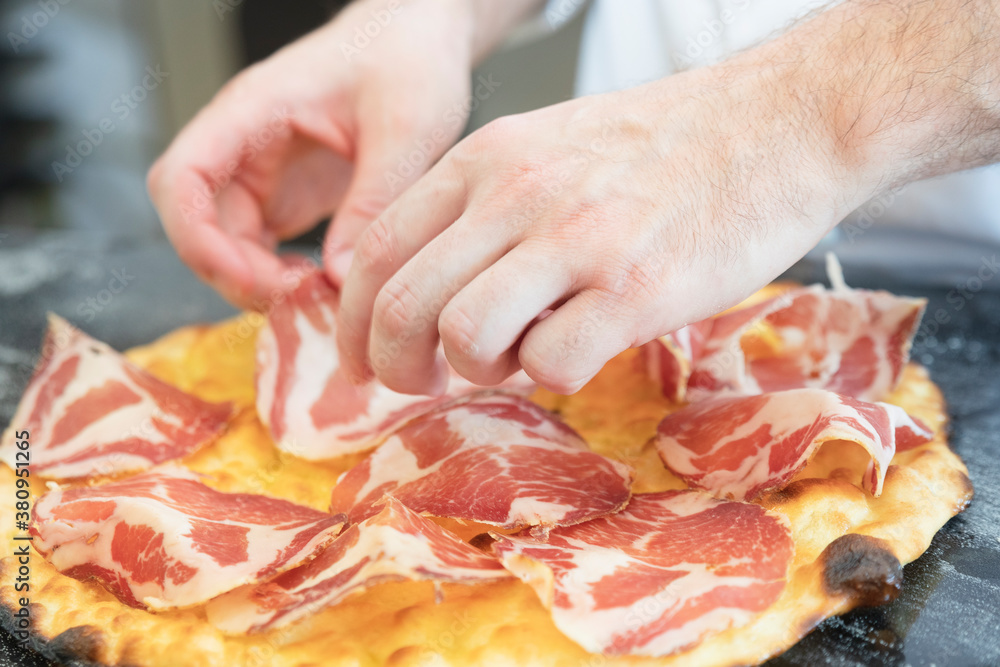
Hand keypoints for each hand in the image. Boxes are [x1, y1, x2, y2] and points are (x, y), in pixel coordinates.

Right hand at [147, 0, 479, 307]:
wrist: (420, 39)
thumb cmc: (409, 61)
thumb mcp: (407, 130)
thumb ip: (373, 201)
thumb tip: (340, 279)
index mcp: (255, 110)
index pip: (182, 178)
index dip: (196, 239)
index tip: (250, 280)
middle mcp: (244, 142)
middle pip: (196, 222)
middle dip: (233, 274)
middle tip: (296, 304)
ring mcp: (261, 170)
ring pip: (224, 241)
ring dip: (255, 281)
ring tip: (313, 302)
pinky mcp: (286, 193)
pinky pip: (258, 246)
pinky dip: (277, 276)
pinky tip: (319, 288)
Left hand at [336, 62, 860, 394]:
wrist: (779, 123)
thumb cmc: (664, 146)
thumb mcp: (550, 145)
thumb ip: (483, 208)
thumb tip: (434, 290)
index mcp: (486, 158)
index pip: (377, 250)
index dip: (354, 322)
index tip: (364, 362)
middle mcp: (516, 193)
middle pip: (403, 304)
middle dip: (396, 367)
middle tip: (420, 385)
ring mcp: (576, 239)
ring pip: (465, 338)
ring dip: (479, 370)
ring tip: (519, 355)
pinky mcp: (636, 288)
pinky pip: (551, 364)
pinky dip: (554, 376)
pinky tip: (584, 349)